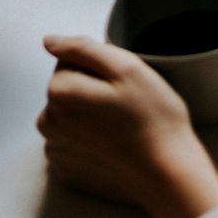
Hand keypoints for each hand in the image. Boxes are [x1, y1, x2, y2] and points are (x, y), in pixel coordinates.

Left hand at [37, 35, 217, 217]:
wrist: (168, 176)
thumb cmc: (153, 120)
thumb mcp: (126, 68)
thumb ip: (82, 48)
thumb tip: (49, 42)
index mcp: (59, 92)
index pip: (70, 61)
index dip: (99, 68)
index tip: (120, 85)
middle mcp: (48, 122)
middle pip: (68, 88)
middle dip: (91, 90)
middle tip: (124, 105)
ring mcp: (57, 150)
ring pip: (70, 115)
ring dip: (89, 116)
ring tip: (121, 127)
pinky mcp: (67, 172)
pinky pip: (73, 143)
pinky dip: (89, 142)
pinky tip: (114, 147)